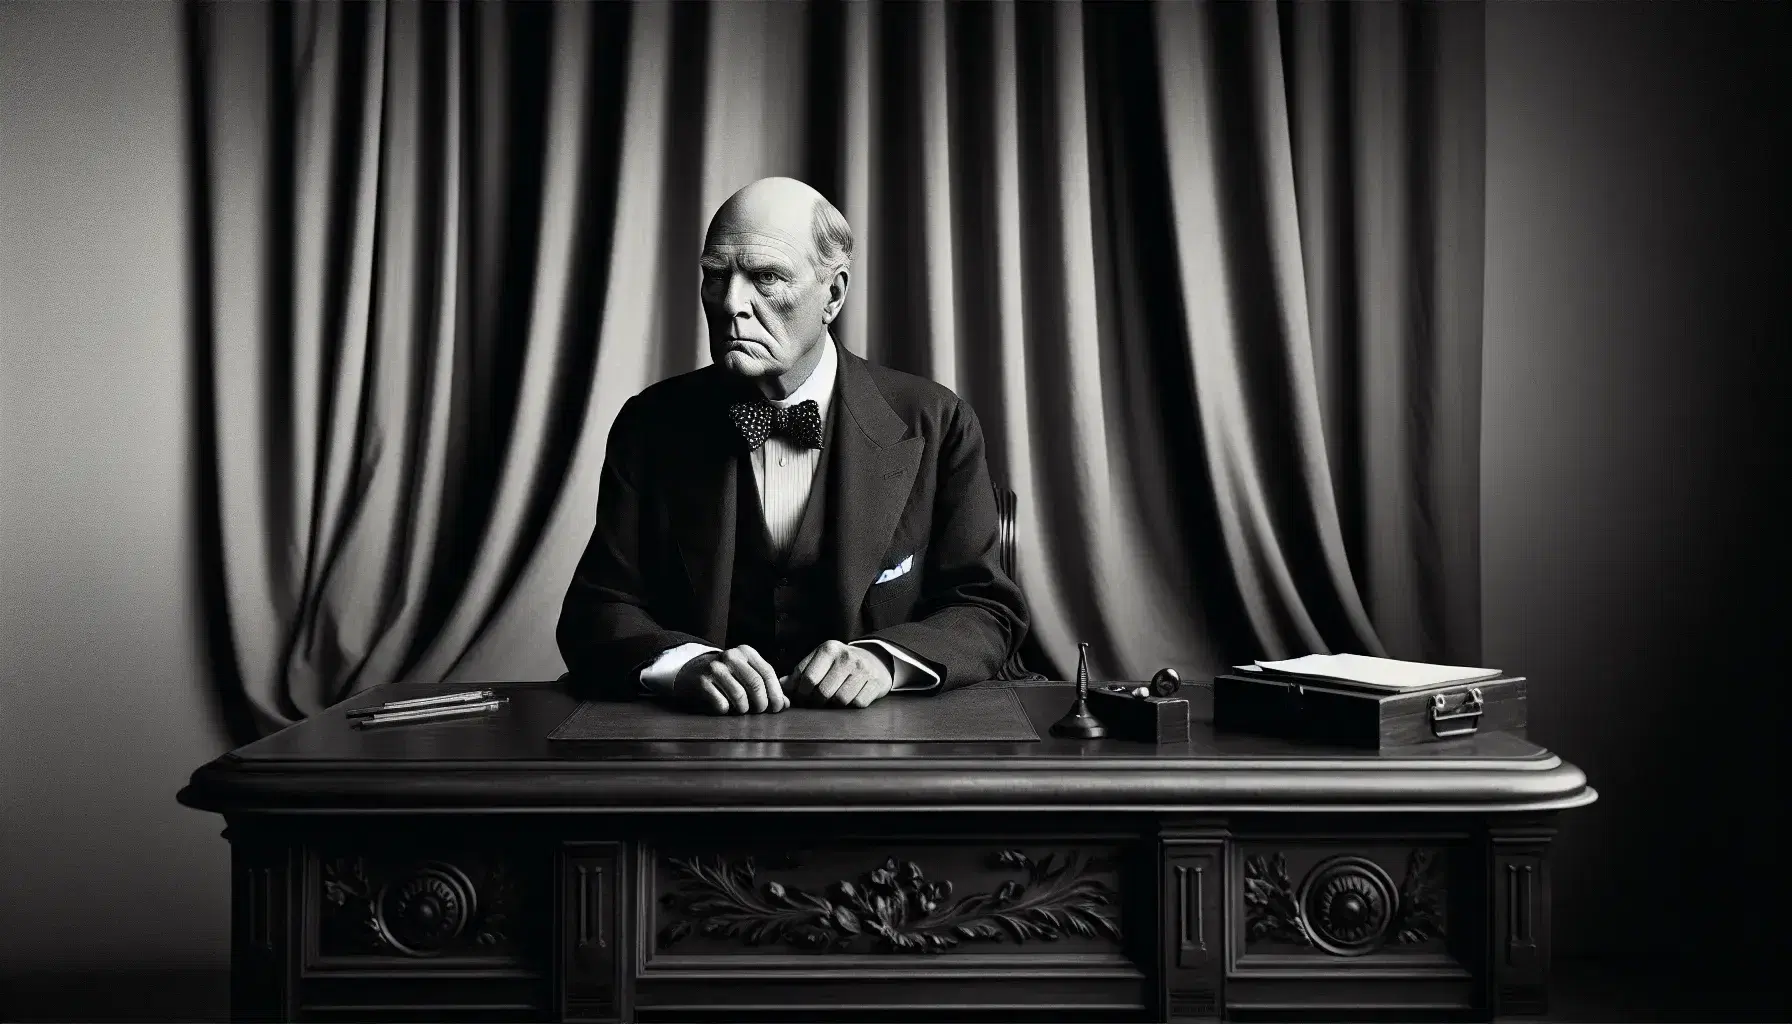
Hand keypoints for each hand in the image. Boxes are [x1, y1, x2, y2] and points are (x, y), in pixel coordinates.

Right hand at [672, 645, 788, 714]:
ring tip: (743, 710)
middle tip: (761, 712)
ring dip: (745, 708)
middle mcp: (731, 656)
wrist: (691, 670)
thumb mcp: (746, 673)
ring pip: (740, 695)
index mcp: (746, 652)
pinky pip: (722, 703)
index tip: (778, 707)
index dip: (776, 693)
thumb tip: (786, 704)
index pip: (768, 672)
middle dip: (762, 703)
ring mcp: (715, 667)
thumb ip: (766, 685)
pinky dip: (727, 710)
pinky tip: (726, 707)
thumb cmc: (726, 675)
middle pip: (756, 683)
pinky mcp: (702, 681)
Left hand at [784, 641, 892, 708]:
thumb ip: (800, 672)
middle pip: (823, 692)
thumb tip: (781, 685)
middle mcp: (846, 657)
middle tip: (816, 701)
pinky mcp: (875, 683)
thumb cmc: (840, 663)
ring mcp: (863, 670)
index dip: (801, 693)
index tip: (802, 696)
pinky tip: (850, 697)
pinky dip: (851, 705)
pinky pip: (857, 704)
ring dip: (834, 704)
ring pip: (840, 700)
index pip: (808, 678)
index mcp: (829, 649)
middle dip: (817, 701)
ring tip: (833, 699)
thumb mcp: (820, 660)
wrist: (875, 660)